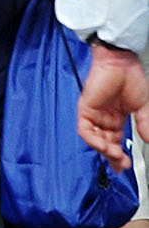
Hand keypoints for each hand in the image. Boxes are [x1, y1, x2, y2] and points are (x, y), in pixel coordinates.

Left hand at [77, 46, 148, 168]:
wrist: (121, 61)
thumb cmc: (130, 76)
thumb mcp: (143, 106)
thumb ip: (144, 123)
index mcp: (116, 117)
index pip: (115, 141)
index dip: (118, 155)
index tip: (124, 165)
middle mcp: (104, 117)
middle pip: (105, 143)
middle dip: (113, 156)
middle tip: (121, 164)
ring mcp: (94, 113)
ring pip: (94, 139)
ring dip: (104, 150)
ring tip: (115, 156)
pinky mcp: (85, 108)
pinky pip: (85, 130)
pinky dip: (93, 140)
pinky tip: (104, 145)